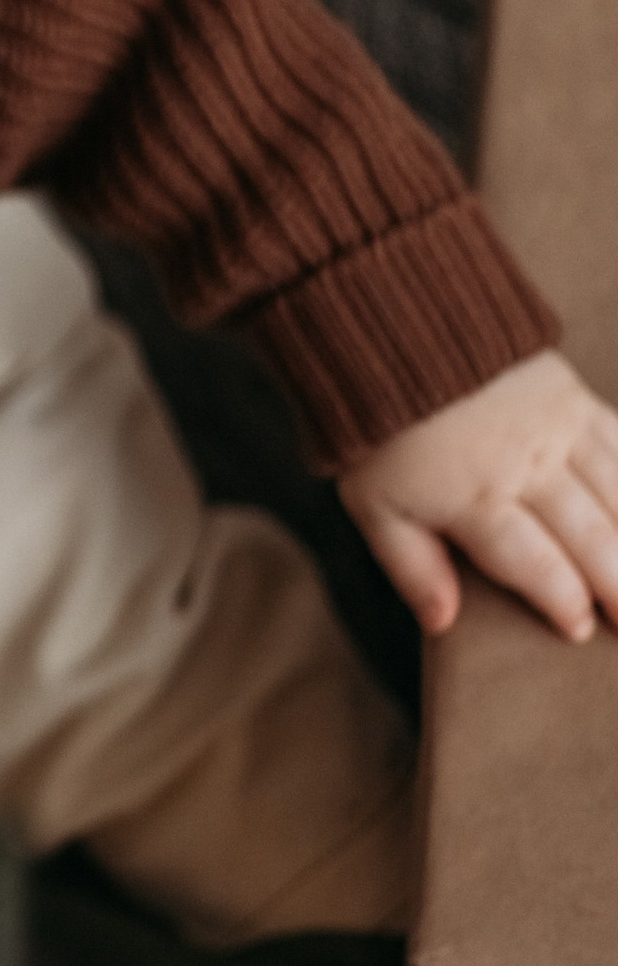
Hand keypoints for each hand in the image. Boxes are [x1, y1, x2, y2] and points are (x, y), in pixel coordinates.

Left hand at [340, 348, 617, 645]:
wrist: (400, 333)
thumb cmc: (383, 433)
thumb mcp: (375, 506)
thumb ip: (412, 567)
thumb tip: (443, 624)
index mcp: (477, 499)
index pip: (534, 563)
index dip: (563, 601)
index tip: (581, 632)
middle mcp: (528, 467)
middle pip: (590, 535)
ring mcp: (559, 430)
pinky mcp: (576, 400)